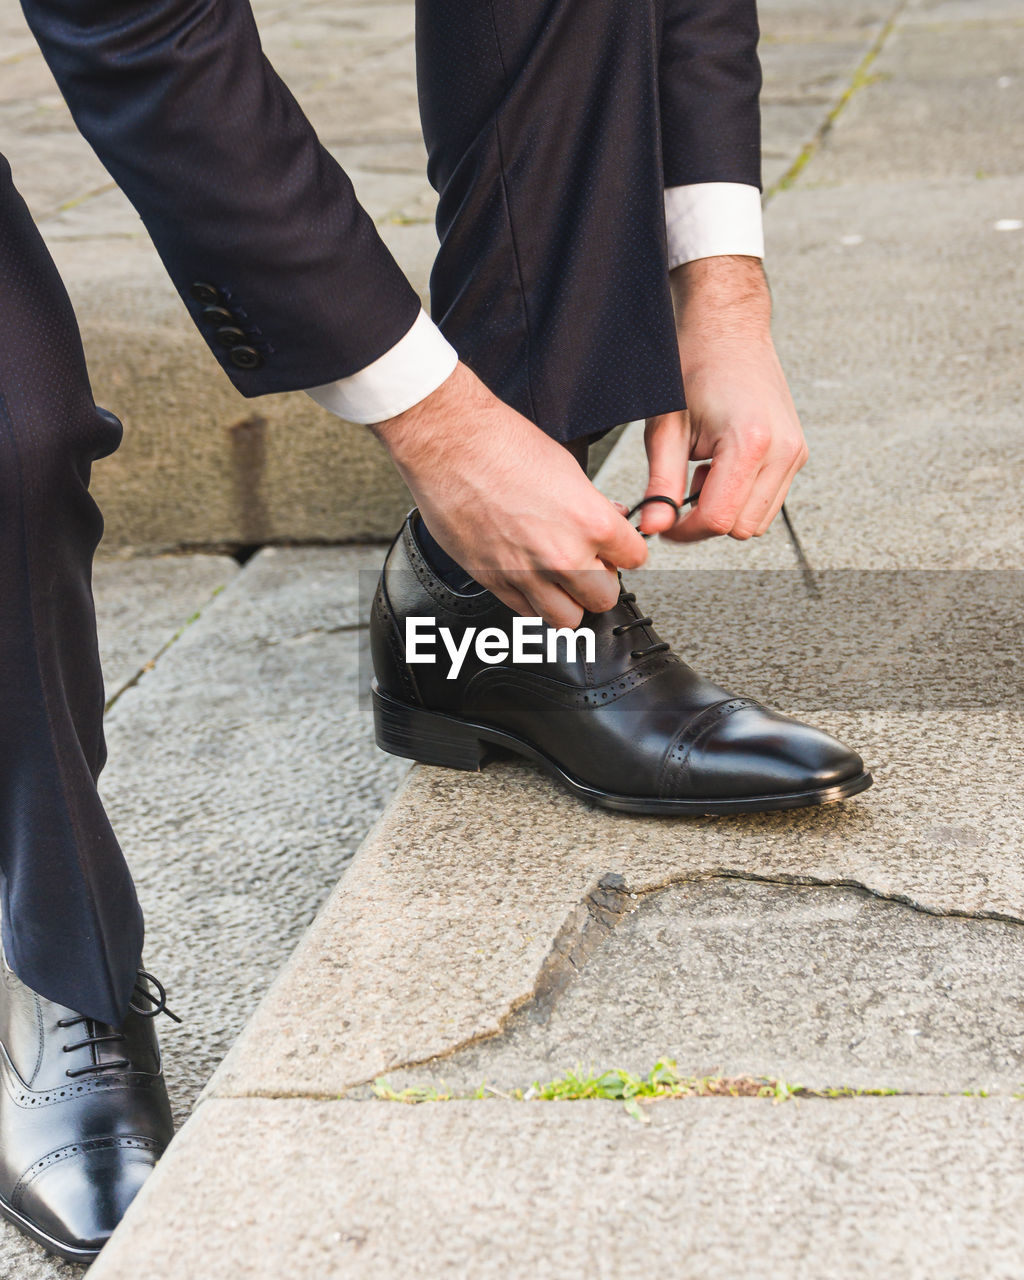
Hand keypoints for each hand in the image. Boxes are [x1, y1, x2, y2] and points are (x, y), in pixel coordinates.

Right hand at [373, 361, 647, 626]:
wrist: (450, 444)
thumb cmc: (502, 444)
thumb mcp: (567, 468)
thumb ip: (594, 506)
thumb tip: (611, 522)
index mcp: (591, 522)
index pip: (635, 559)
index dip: (625, 552)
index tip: (616, 549)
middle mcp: (563, 555)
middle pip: (605, 598)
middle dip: (600, 582)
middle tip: (589, 565)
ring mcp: (527, 573)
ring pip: (568, 619)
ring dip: (568, 601)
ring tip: (560, 580)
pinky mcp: (494, 581)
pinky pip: (527, 613)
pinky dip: (533, 602)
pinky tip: (530, 578)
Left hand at [638, 256, 807, 541]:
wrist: (727, 328)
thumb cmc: (694, 366)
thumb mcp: (667, 429)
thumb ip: (661, 484)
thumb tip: (654, 527)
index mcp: (751, 442)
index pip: (719, 519)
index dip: (684, 530)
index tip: (663, 521)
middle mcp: (783, 450)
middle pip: (742, 528)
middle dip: (705, 521)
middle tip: (679, 490)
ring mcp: (795, 453)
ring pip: (758, 520)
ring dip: (725, 509)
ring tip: (702, 471)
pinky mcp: (797, 453)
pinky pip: (769, 500)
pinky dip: (741, 496)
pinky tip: (720, 466)